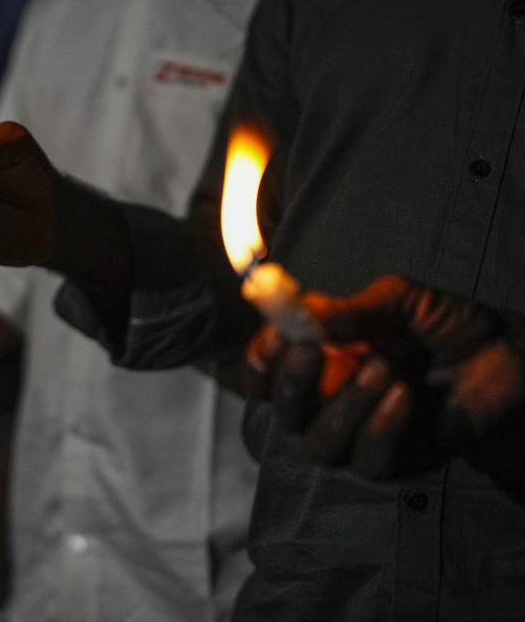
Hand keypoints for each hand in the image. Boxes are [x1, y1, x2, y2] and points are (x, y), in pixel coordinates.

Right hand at [245, 275, 520, 477]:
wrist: (510, 352)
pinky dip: (379, 429)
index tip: (277, 334)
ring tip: (384, 370)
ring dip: (343, 407)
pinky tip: (404, 398)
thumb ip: (350, 310)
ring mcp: (359, 436)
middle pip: (283, 413)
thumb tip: (301, 314)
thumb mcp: (398, 300)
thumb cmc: (448, 322)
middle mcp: (329, 403)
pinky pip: (367, 461)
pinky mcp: (396, 462)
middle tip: (313, 350)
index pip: (267, 373)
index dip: (262, 359)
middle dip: (291, 383)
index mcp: (319, 363)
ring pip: (320, 443)